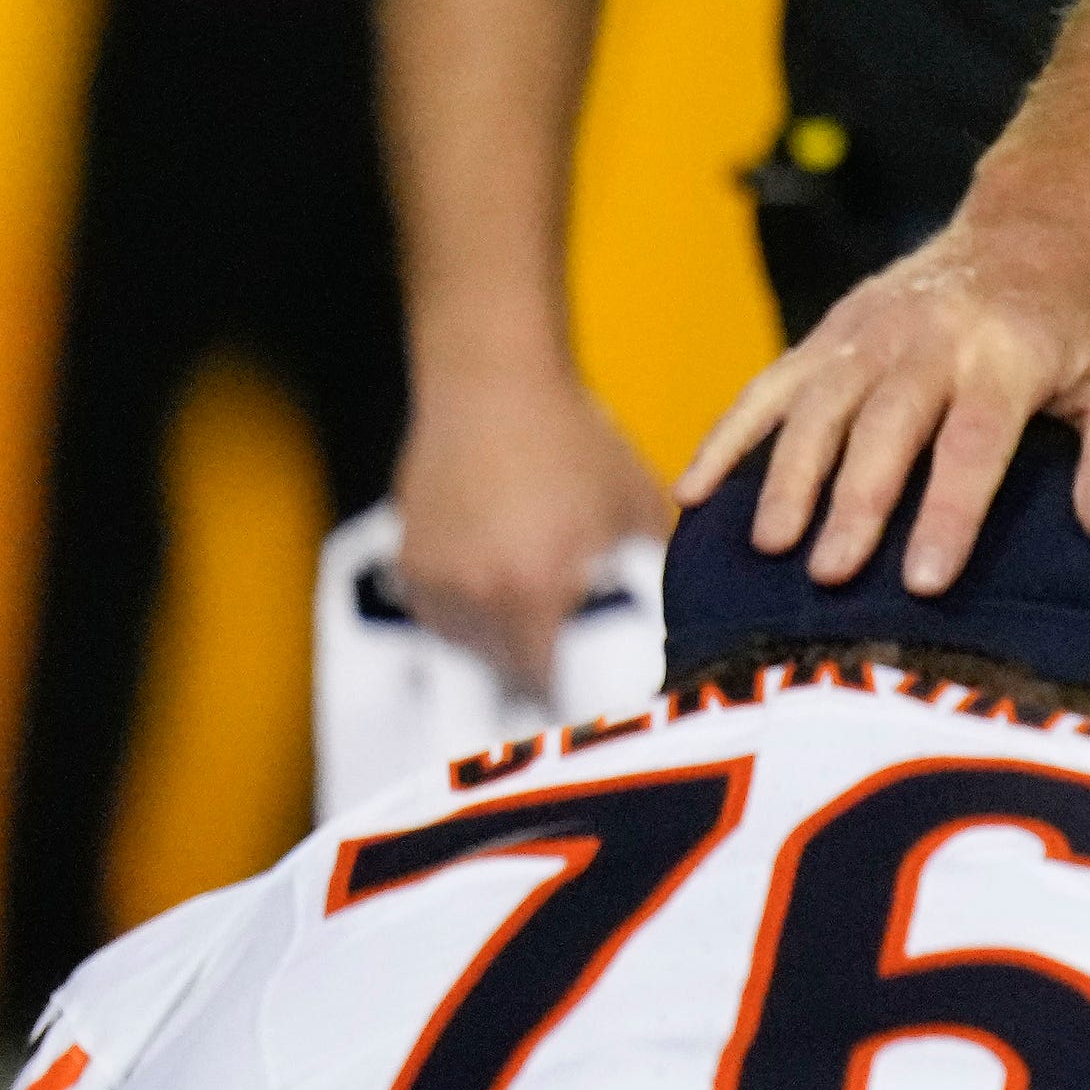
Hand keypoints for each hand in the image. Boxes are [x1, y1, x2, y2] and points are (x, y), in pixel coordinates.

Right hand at [394, 365, 670, 698]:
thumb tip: (679, 633)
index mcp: (535, 589)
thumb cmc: (577, 445)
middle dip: (549, 672)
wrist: (494, 389)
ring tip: (541, 602)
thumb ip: (651, 579)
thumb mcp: (636, 512)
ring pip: (476, 651)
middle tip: (582, 658)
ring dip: (508, 644)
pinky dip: (474, 616)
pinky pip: (446, 621)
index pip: (555, 686)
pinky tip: (503, 579)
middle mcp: (476, 597)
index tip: (603, 701)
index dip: (582, 698)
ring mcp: (437, 586)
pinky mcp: (410, 571)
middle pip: (513, 675)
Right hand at [679, 218, 1089, 594]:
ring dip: (789, 475)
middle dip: (856, 501)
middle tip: (832, 575)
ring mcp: (871, 332)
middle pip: (886, 426)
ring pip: (818, 405)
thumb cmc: (1081, 329)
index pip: (975, 440)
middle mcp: (932, 337)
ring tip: (769, 546)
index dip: (949, 510)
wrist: (1033, 231)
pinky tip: (694, 492)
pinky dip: (729, 436)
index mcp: (1009, 353)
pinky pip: (768, 386)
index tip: (925, 579)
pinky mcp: (829, 334)